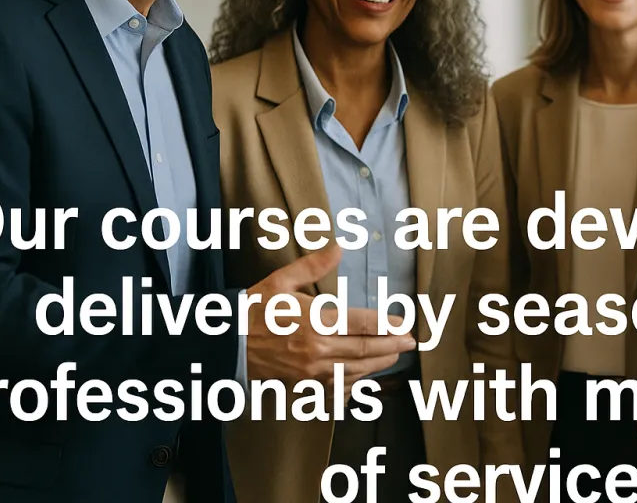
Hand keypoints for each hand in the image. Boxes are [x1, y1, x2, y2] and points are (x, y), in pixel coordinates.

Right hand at [245, 242, 416, 387]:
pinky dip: (354, 384)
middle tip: (410, 342)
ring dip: (378, 364)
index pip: (362, 324)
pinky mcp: (303, 384)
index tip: (405, 324)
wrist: (226, 343)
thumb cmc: (253, 309)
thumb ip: (312, 265)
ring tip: (394, 356)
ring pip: (354, 370)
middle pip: (365, 349)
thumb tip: (339, 248)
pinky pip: (336, 388)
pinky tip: (363, 378)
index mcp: (315, 321)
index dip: (388, 324)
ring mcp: (311, 371)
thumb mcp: (281, 281)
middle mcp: (318, 349)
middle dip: (392, 346)